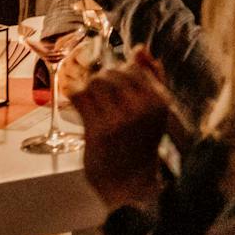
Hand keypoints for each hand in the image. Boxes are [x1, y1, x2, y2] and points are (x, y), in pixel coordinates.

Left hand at [70, 53, 175, 211]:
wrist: (131, 185)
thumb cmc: (142, 145)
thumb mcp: (156, 111)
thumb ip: (152, 78)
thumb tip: (141, 48)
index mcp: (159, 101)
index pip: (133, 67)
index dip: (119, 72)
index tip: (114, 86)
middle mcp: (142, 107)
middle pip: (112, 73)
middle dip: (102, 80)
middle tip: (101, 98)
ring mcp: (119, 119)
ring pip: (95, 82)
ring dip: (89, 89)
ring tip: (92, 103)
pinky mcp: (98, 131)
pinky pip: (80, 97)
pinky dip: (75, 98)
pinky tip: (80, 108)